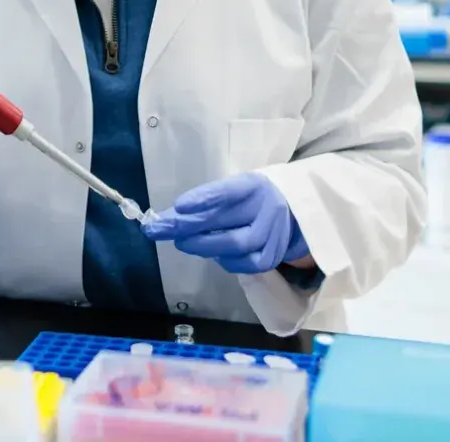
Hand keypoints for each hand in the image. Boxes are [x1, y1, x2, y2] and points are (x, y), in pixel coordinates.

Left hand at [142, 173, 308, 274]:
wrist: (291, 212)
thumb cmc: (249, 199)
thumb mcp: (232, 190)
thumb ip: (203, 202)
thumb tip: (165, 219)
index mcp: (253, 185)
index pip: (227, 191)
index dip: (203, 198)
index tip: (179, 206)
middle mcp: (266, 208)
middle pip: (224, 220)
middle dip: (186, 226)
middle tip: (158, 230)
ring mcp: (272, 234)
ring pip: (234, 245)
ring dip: (202, 245)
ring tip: (182, 242)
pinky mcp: (271, 257)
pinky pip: (243, 264)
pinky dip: (223, 260)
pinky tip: (213, 253)